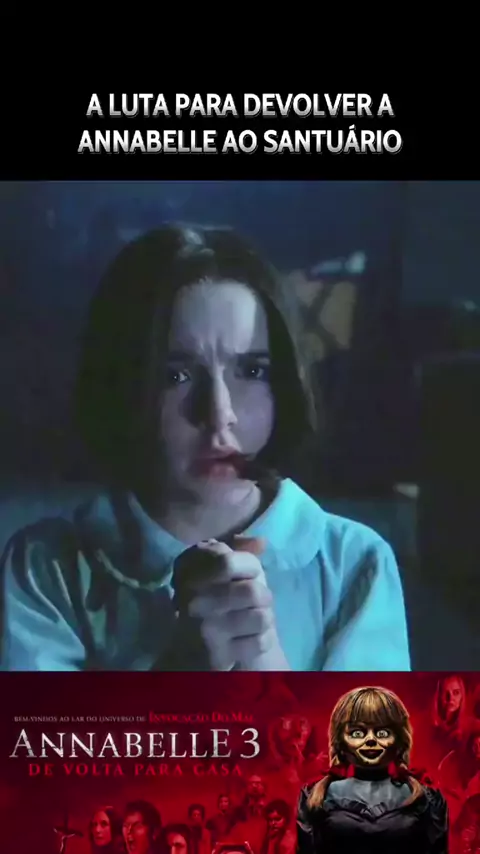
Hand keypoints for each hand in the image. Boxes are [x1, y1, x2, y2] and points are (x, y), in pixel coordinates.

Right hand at [174, 536, 289, 670]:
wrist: (192, 647)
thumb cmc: (214, 594)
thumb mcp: (220, 564)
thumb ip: (239, 547)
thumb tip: (260, 542)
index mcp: (190, 572)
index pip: (229, 562)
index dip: (250, 566)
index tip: (248, 574)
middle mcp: (192, 600)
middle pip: (253, 592)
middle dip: (264, 596)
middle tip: (256, 601)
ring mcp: (204, 629)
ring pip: (262, 617)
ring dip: (265, 618)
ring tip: (253, 618)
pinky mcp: (217, 656)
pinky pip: (260, 642)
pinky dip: (263, 640)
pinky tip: (250, 637)